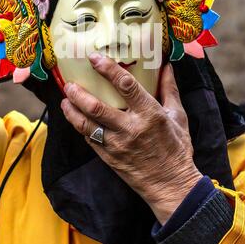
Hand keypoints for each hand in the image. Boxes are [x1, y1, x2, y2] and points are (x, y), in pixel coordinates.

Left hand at [61, 53, 202, 224]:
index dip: (108, 69)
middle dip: (79, 93)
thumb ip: (170, 89)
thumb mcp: (178, 116)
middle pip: (97, 107)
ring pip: (86, 125)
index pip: (125, 86)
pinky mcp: (109, 158)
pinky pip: (89, 139)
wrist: (171, 185)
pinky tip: (77, 118)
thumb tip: (166, 66)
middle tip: (70, 83)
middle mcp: (130, 129)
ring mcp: (117, 145)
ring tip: (66, 99)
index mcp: (150, 115)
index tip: (95, 58)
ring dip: (72, 110)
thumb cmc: (177, 149)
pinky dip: (80, 127)